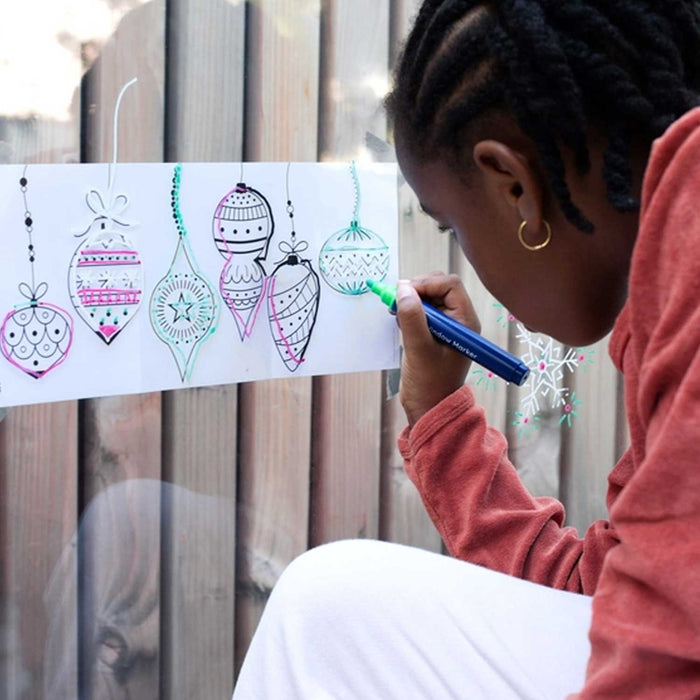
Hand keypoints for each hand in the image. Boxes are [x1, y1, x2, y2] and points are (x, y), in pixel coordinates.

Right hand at [396, 273, 479, 427]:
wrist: (428, 408)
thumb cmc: (430, 384)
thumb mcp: (419, 349)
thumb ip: (412, 318)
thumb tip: (403, 289)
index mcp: (465, 322)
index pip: (449, 285)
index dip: (426, 284)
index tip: (403, 293)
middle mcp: (459, 320)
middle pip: (439, 287)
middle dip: (416, 290)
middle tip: (395, 301)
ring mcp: (446, 326)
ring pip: (428, 298)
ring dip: (410, 301)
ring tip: (396, 315)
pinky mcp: (433, 333)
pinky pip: (422, 311)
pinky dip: (408, 312)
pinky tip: (399, 324)